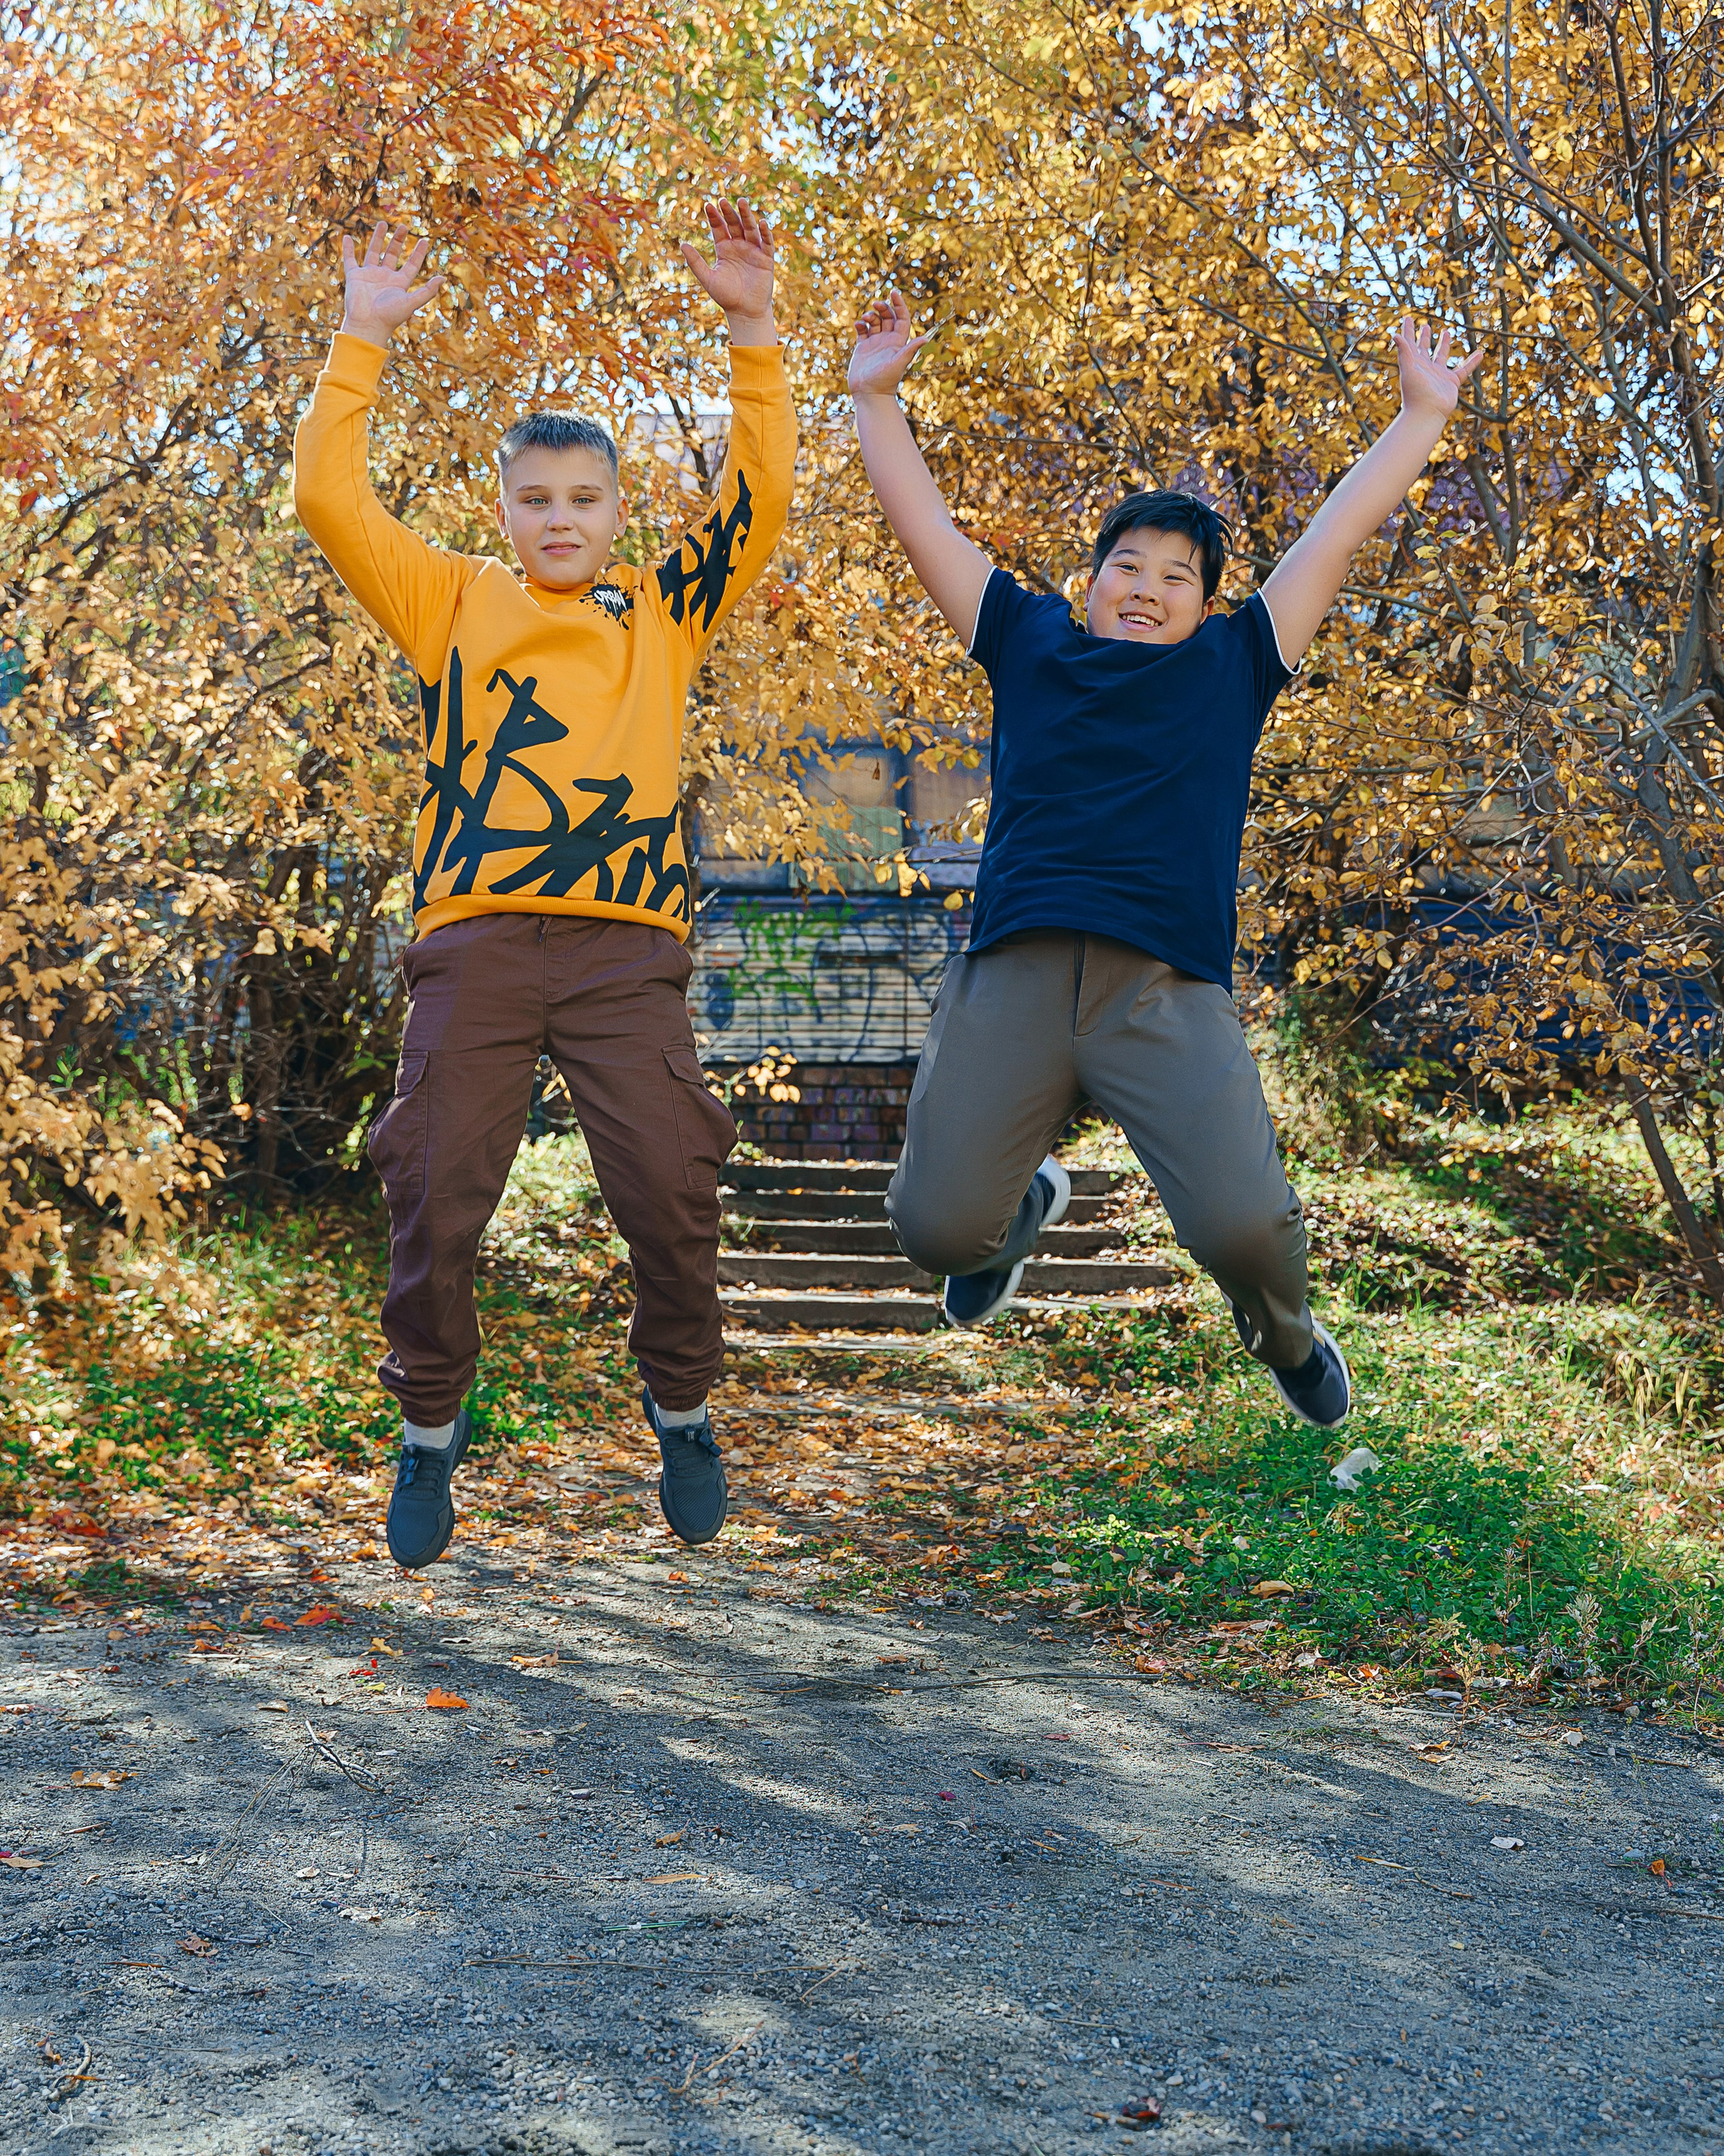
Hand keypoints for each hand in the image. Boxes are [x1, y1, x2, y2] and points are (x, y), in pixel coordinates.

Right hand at [340, 224, 445, 347]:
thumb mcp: (411, 302)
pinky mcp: (354, 277)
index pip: (411, 265)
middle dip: (398, 240)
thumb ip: (427, 291)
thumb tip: (443, 278)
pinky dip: (348, 249)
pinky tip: (347, 237)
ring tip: (383, 223)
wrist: (368, 324)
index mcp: (399, 284)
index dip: (418, 253)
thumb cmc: (390, 316)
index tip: (425, 240)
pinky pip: (350, 259)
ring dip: (378, 237)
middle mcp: (385, 278)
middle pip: (392, 254)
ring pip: (373, 252)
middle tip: (404, 226)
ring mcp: (369, 276)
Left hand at [681, 199, 776, 335]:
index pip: (719, 227)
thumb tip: (682, 244)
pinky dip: (765, 233)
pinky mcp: (766, 259)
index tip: (708, 205)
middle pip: (734, 224)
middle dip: (729, 212)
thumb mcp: (708, 278)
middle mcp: (739, 246)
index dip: (714, 217)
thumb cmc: (726, 296)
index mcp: (724, 248)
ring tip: (741, 201)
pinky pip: (767, 243)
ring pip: (750, 229)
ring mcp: (753, 251)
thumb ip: (696, 262)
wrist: (745, 312)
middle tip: (723, 200)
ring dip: (746, 215)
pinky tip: (762, 223)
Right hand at [848, 290, 934, 399]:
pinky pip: (862, 331)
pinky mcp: (863, 348)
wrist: (869, 394)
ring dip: (871, 315)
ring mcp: (875, 344)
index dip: (899, 305)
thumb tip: (926, 339)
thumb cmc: (885, 380)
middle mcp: (888, 341)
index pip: (901, 318)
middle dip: (883, 307)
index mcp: (898, 342)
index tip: (893, 293)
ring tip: (866, 319)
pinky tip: (859, 325)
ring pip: (874, 322)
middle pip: (887, 317)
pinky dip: (860, 325)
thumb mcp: (899, 363)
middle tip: (876, 305)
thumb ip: (910, 349)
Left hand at [1394, 317, 1482, 422]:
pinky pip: (1464, 369)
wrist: (1427, 413)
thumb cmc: (1415, 393)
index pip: (1409, 343)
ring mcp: (1438, 375)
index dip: (1408, 331)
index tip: (1407, 318)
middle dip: (1423, 337)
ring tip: (1446, 332)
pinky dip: (1472, 362)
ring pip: (1442, 356)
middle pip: (1424, 348)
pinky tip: (1480, 353)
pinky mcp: (1451, 382)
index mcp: (1414, 364)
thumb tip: (1395, 334)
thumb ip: (1404, 351)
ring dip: (1444, 344)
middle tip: (1425, 326)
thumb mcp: (1408, 369)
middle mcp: (1425, 368)